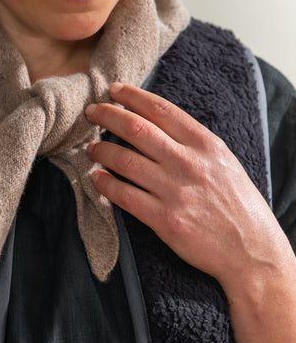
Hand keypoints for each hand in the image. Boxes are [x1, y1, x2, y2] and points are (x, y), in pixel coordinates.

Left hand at [85, 81, 288, 293]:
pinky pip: (124, 196)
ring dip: (100, 151)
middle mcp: (189, 163)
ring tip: (91, 148)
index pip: (161, 109)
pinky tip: (96, 178)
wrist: (253, 252)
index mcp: (205, 144)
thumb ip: (192, 141)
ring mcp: (175, 192)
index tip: (113, 91)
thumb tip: (155, 121)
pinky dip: (105, 184)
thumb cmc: (238, 204)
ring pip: (124, 160)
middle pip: (136, 128)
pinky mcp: (165, 220)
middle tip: (90, 111)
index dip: (132, 96)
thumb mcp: (223, 161)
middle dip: (107, 115)